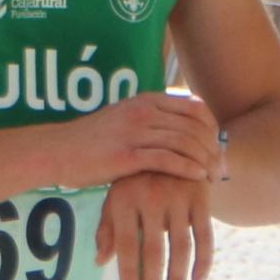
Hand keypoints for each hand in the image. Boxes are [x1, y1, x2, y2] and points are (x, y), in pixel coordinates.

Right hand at [74, 86, 221, 185]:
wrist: (56, 151)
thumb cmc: (90, 141)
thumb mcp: (123, 119)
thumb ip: (149, 120)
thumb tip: (175, 129)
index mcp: (145, 100)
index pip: (194, 107)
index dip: (212, 126)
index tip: (219, 146)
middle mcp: (143, 112)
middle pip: (194, 126)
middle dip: (214, 147)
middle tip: (223, 166)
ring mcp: (135, 132)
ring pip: (184, 142)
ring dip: (205, 160)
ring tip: (215, 176)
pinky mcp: (127, 155)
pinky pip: (167, 159)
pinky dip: (188, 168)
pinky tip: (198, 178)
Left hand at [100, 169, 214, 279]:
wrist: (173, 143)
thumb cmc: (137, 178)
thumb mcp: (117, 196)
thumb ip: (109, 228)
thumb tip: (101, 261)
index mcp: (125, 198)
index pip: (127, 242)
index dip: (128, 269)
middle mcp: (152, 197)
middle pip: (154, 248)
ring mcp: (179, 197)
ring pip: (181, 246)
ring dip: (178, 277)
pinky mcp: (200, 198)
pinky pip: (205, 236)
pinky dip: (204, 262)